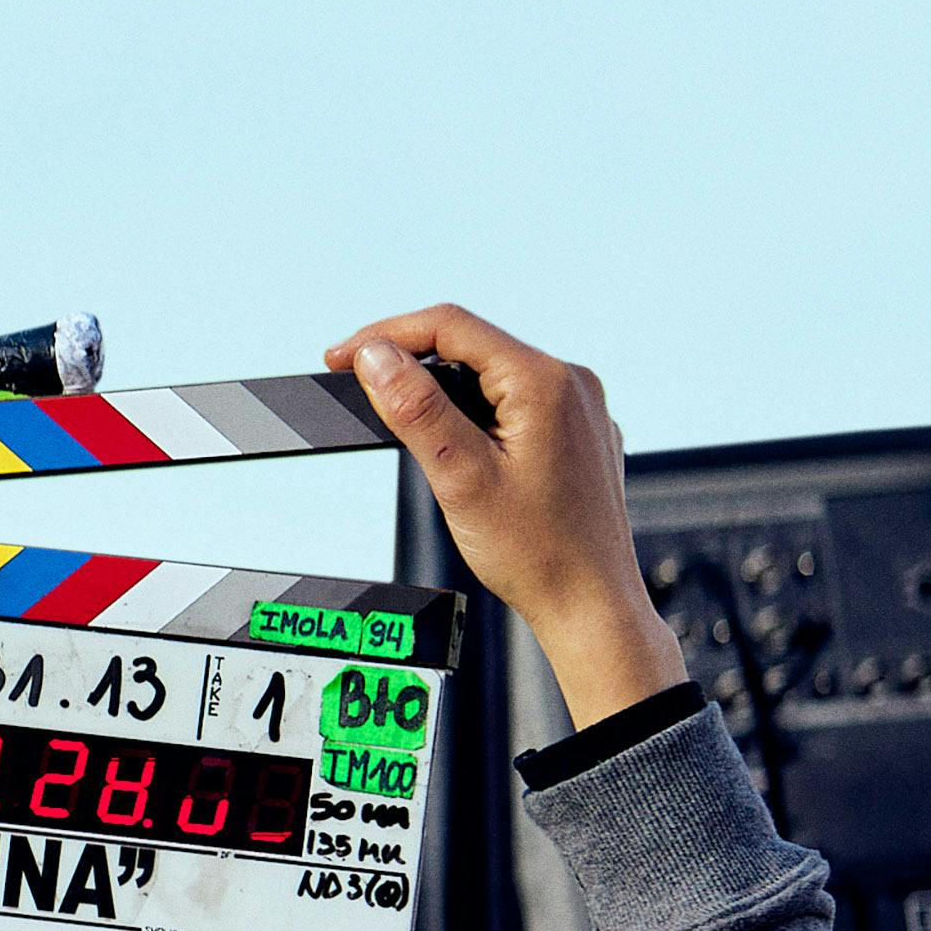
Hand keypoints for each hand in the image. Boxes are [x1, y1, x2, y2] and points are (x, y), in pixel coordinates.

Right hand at [325, 305, 685, 726]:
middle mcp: (571, 383)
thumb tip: (374, 356)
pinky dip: (475, 408)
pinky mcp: (578, 433)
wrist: (590, 604)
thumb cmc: (537, 552)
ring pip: (493, 373)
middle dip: (409, 357)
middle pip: (472, 344)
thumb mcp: (460, 476)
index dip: (385, 335)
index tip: (340, 358)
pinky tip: (455, 443)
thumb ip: (415, 409)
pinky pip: (517, 400)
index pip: (451, 327)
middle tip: (356, 383)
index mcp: (545, 382)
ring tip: (398, 416)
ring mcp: (580, 408)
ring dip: (441, 386)